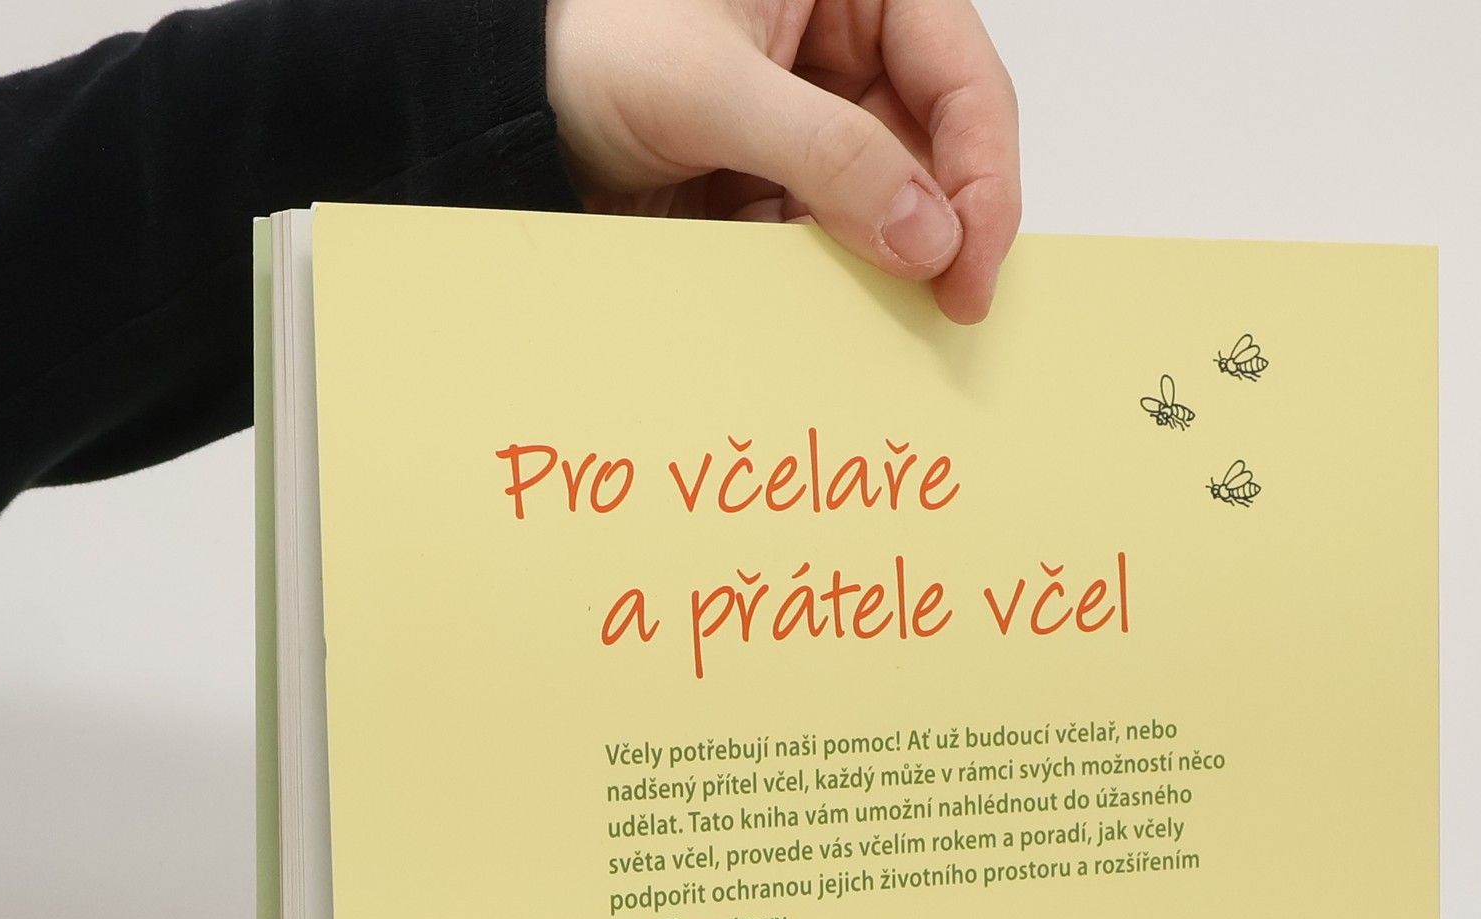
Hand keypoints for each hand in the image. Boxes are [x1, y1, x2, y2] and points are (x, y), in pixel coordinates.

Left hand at [544, 0, 1019, 322]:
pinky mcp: (782, 185)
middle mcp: (844, 45)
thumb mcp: (709, 90)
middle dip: (941, 228)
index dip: (983, 173)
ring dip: (884, 262)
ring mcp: (816, 121)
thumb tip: (929, 234)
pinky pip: (836, 241)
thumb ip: (829, 156)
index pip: (960, 76)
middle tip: (945, 308)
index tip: (974, 264)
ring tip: (871, 311)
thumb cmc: (581, 53)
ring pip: (894, 205)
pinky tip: (816, 306)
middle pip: (940, 149)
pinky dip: (831, 280)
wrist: (496, 119)